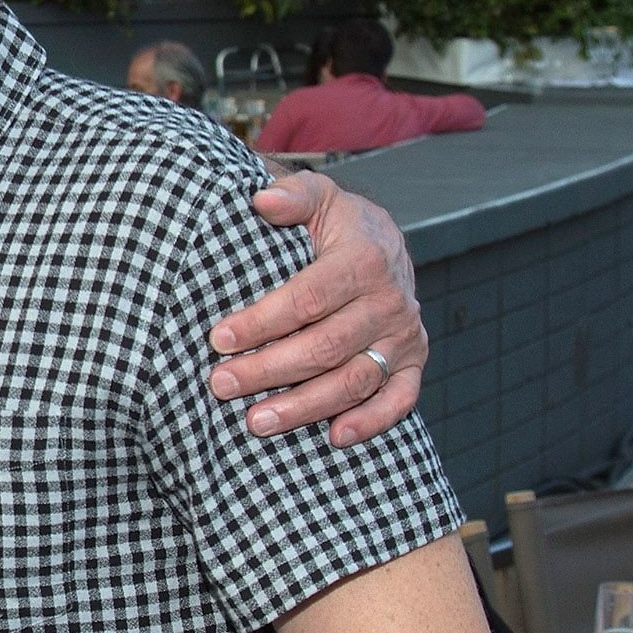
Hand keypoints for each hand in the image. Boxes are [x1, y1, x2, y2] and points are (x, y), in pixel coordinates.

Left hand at [210, 172, 427, 444]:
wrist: (386, 244)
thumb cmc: (337, 226)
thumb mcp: (318, 199)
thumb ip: (292, 195)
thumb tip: (262, 200)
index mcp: (364, 259)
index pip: (308, 298)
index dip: (262, 321)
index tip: (220, 338)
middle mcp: (390, 301)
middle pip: (325, 346)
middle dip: (269, 369)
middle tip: (221, 383)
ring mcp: (404, 336)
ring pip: (354, 380)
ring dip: (305, 405)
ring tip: (256, 420)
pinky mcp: (413, 362)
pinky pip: (399, 399)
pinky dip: (370, 422)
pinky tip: (334, 437)